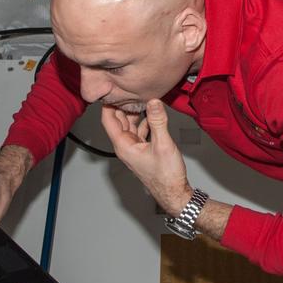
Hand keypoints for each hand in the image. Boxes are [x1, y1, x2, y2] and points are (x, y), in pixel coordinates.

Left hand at [101, 100, 192, 215]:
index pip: (108, 120)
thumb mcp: (163, 144)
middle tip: (130, 88)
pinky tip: (152, 114)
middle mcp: (126, 147)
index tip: (112, 89)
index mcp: (123, 146)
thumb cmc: (166, 176)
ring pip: (130, 125)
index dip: (108, 104)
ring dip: (135, 112)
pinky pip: (140, 131)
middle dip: (123, 105)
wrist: (175, 193)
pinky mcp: (143, 150)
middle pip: (118, 120)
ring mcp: (134, 148)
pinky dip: (144, 121)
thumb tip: (153, 102)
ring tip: (142, 97)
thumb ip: (157, 121)